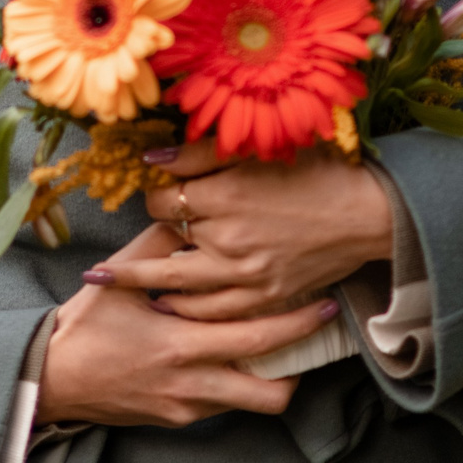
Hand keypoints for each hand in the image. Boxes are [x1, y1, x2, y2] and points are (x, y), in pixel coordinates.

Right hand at [35, 222, 335, 426]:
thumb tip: (188, 212)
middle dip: (301, 362)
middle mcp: (190, 384)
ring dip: (270, 377)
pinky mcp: (177, 420)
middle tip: (317, 333)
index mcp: (181, 344)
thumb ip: (159, 245)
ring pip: (251, 403)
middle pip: (270, 390)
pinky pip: (222, 405)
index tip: (325, 304)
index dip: (298, 324)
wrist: (52, 378)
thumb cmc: (86, 324)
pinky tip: (233, 358)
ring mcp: (186, 407)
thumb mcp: (120, 277)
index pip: (257, 339)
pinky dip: (235, 383)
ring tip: (281, 347)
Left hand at [90, 138, 393, 320]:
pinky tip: (171, 309)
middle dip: (126, 266)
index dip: (154, 197)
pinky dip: (189, 313)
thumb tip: (154, 160)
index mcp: (227, 195)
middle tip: (95, 274)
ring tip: (123, 293)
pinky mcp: (266, 297)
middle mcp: (230, 240)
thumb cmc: (315, 171)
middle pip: (162, 255)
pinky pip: (216, 314)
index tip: (154, 195)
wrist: (367, 213)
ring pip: (183, 291)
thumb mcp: (258, 148)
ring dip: (150, 291)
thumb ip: (201, 154)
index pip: (165, 202)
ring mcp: (248, 276)